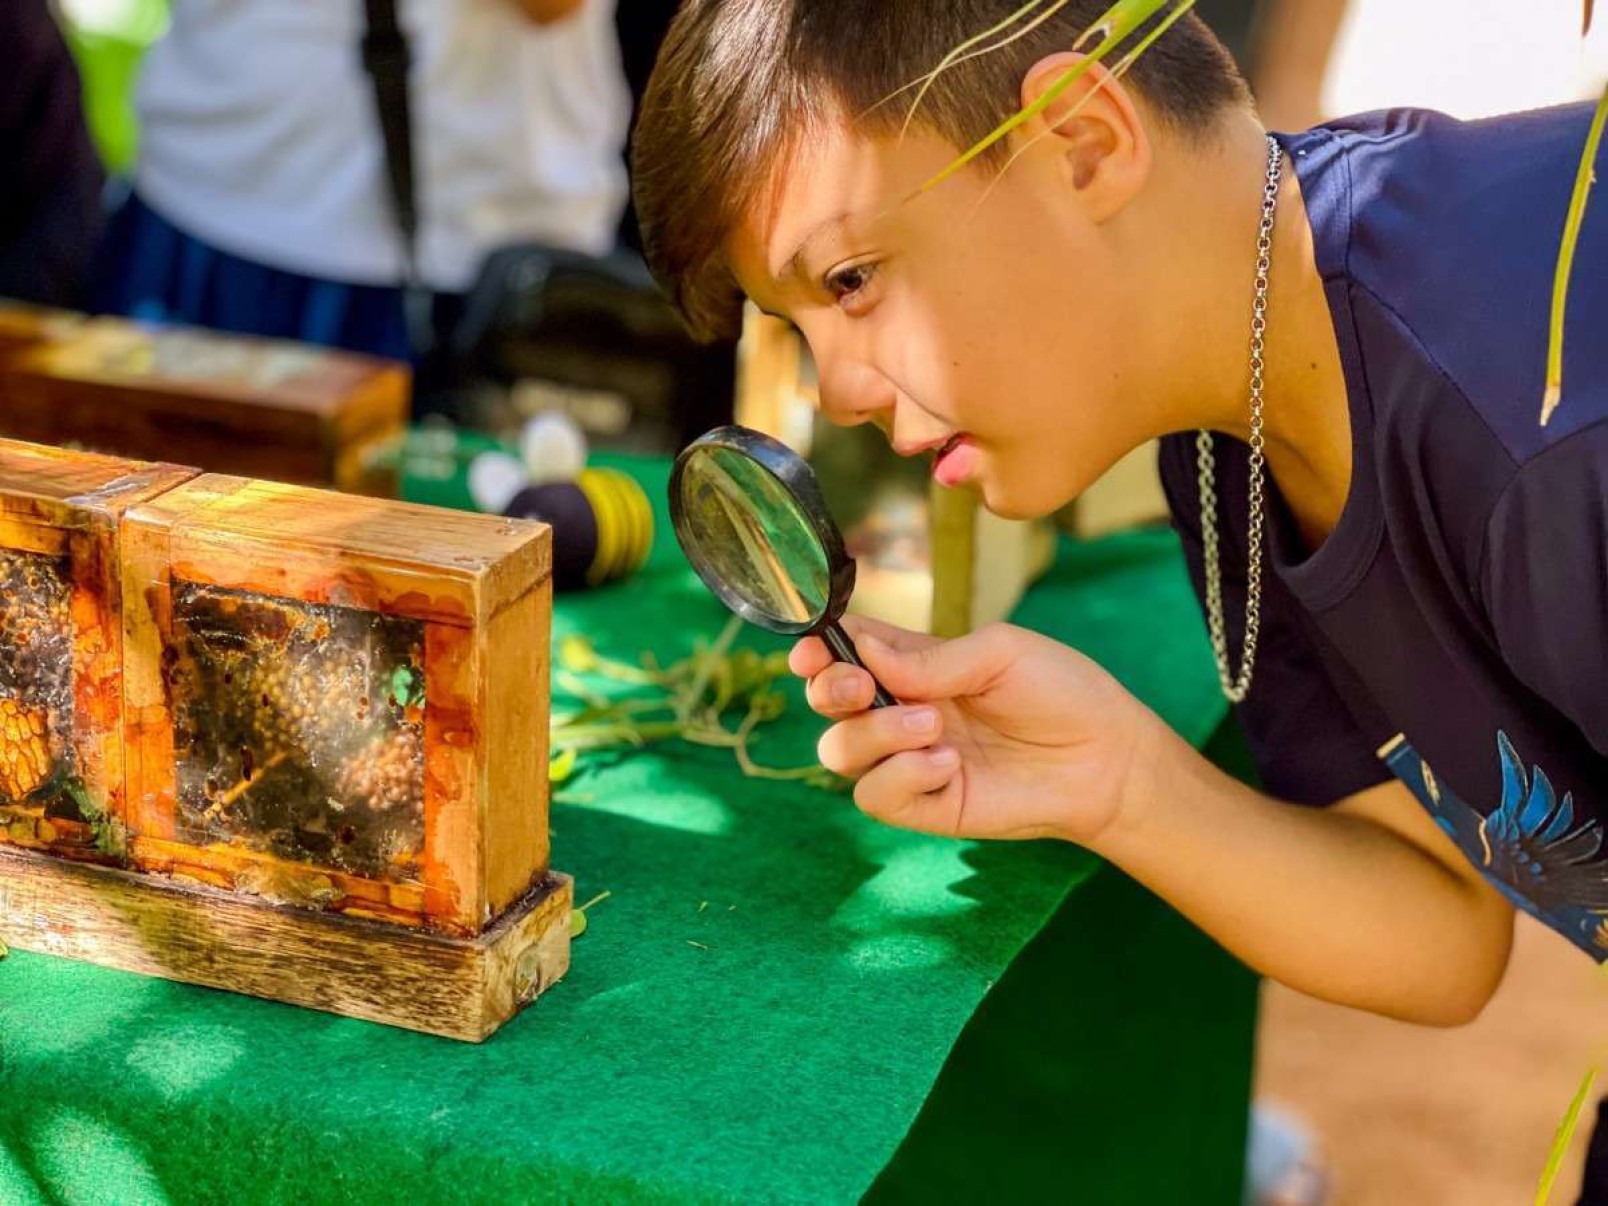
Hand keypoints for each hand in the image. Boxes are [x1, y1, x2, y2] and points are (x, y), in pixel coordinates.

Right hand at [792, 616, 1159, 843]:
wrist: (1106, 759)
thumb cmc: (1061, 692)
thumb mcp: (998, 653)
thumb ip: (929, 658)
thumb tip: (862, 652)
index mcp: (912, 664)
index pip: (844, 651)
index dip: (817, 649)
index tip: (812, 649)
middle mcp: (900, 710)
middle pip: (824, 703)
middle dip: (828, 689)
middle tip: (862, 685)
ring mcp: (908, 760)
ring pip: (838, 751)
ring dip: (875, 734)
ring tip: (933, 726)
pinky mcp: (925, 805)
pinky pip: (874, 796)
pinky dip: (902, 776)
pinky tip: (949, 764)